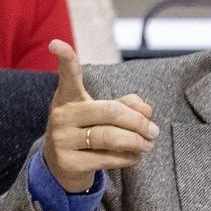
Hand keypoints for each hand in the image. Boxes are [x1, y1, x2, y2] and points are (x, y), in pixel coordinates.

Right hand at [41, 40, 158, 192]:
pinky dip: (128, 157)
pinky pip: (107, 158)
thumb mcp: (101, 114)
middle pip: (109, 111)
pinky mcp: (68, 162)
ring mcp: (62, 139)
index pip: (68, 74)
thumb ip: (125, 105)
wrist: (62, 166)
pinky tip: (135, 156)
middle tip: (154, 130)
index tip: (56, 43)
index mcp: (68, 97)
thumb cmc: (86, 131)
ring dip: (136, 141)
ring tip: (148, 144)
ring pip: (109, 137)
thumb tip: (146, 109)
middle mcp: (61, 115)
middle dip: (138, 122)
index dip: (64, 58)